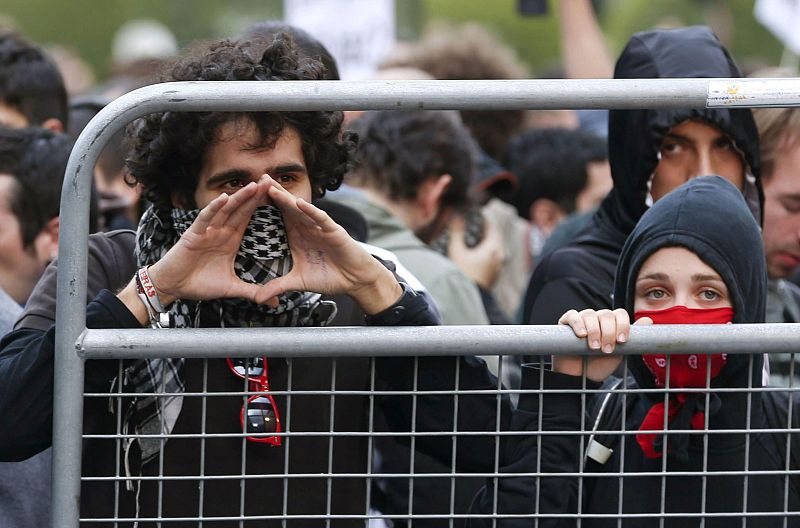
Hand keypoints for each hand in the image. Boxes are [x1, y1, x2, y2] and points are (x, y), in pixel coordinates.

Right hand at [146, 178, 275, 305]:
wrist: (173, 287)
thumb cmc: (199, 284)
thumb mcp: (231, 288)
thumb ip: (253, 292)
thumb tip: (274, 303)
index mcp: (230, 239)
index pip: (249, 218)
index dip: (262, 207)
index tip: (278, 197)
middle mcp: (220, 231)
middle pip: (241, 209)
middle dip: (256, 195)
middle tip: (272, 181)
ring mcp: (207, 230)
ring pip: (226, 210)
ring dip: (239, 197)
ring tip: (255, 185)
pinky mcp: (193, 234)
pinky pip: (205, 218)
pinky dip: (214, 208)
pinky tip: (224, 198)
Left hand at [253, 176, 401, 314]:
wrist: (355, 280)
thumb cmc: (330, 277)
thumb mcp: (299, 282)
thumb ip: (278, 286)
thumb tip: (259, 298)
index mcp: (297, 236)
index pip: (278, 217)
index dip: (264, 207)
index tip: (247, 197)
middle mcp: (307, 228)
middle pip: (287, 207)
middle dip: (273, 193)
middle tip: (257, 178)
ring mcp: (320, 227)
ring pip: (300, 209)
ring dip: (286, 197)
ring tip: (271, 186)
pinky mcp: (334, 231)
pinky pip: (321, 218)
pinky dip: (311, 211)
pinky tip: (300, 203)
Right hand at [446, 215, 503, 288]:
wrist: (466, 298)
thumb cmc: (462, 274)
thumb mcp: (456, 251)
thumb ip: (456, 232)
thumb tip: (456, 217)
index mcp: (493, 248)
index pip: (491, 227)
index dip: (484, 220)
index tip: (477, 215)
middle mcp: (499, 256)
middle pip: (494, 238)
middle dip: (485, 231)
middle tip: (476, 226)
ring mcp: (498, 267)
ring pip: (494, 250)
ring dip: (486, 243)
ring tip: (475, 240)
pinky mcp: (494, 276)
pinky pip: (493, 260)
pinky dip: (486, 254)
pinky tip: (477, 255)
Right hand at [554, 308, 652, 381]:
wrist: (580, 377)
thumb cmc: (598, 365)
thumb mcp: (619, 353)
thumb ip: (633, 338)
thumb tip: (649, 320)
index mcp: (611, 323)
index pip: (620, 314)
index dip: (623, 325)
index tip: (621, 341)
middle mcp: (597, 318)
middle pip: (606, 314)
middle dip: (609, 332)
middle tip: (606, 349)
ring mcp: (581, 320)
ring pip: (590, 314)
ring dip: (595, 331)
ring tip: (594, 347)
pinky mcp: (565, 324)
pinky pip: (572, 316)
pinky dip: (578, 323)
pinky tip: (582, 335)